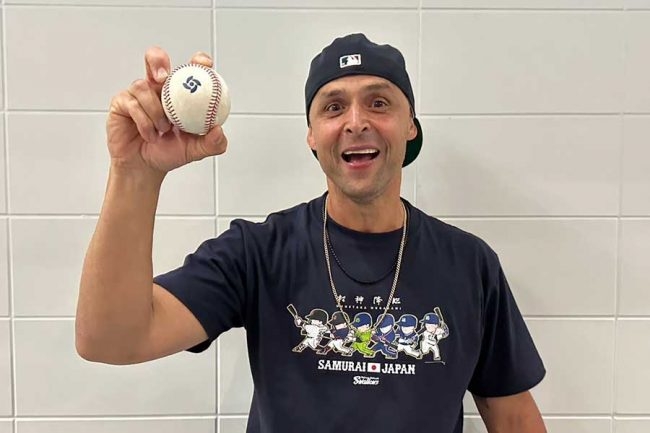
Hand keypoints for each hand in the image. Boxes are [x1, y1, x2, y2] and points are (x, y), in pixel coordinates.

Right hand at [106, 47, 227, 175]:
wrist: (145, 168)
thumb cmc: (169, 153)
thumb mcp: (195, 150)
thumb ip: (212, 143)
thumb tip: (219, 131)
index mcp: (180, 94)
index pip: (190, 69)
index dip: (197, 61)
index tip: (204, 64)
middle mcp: (159, 89)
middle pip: (156, 60)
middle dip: (158, 62)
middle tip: (163, 77)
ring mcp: (139, 94)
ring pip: (144, 87)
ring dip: (155, 111)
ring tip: (163, 130)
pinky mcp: (122, 103)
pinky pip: (133, 103)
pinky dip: (144, 121)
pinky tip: (149, 135)